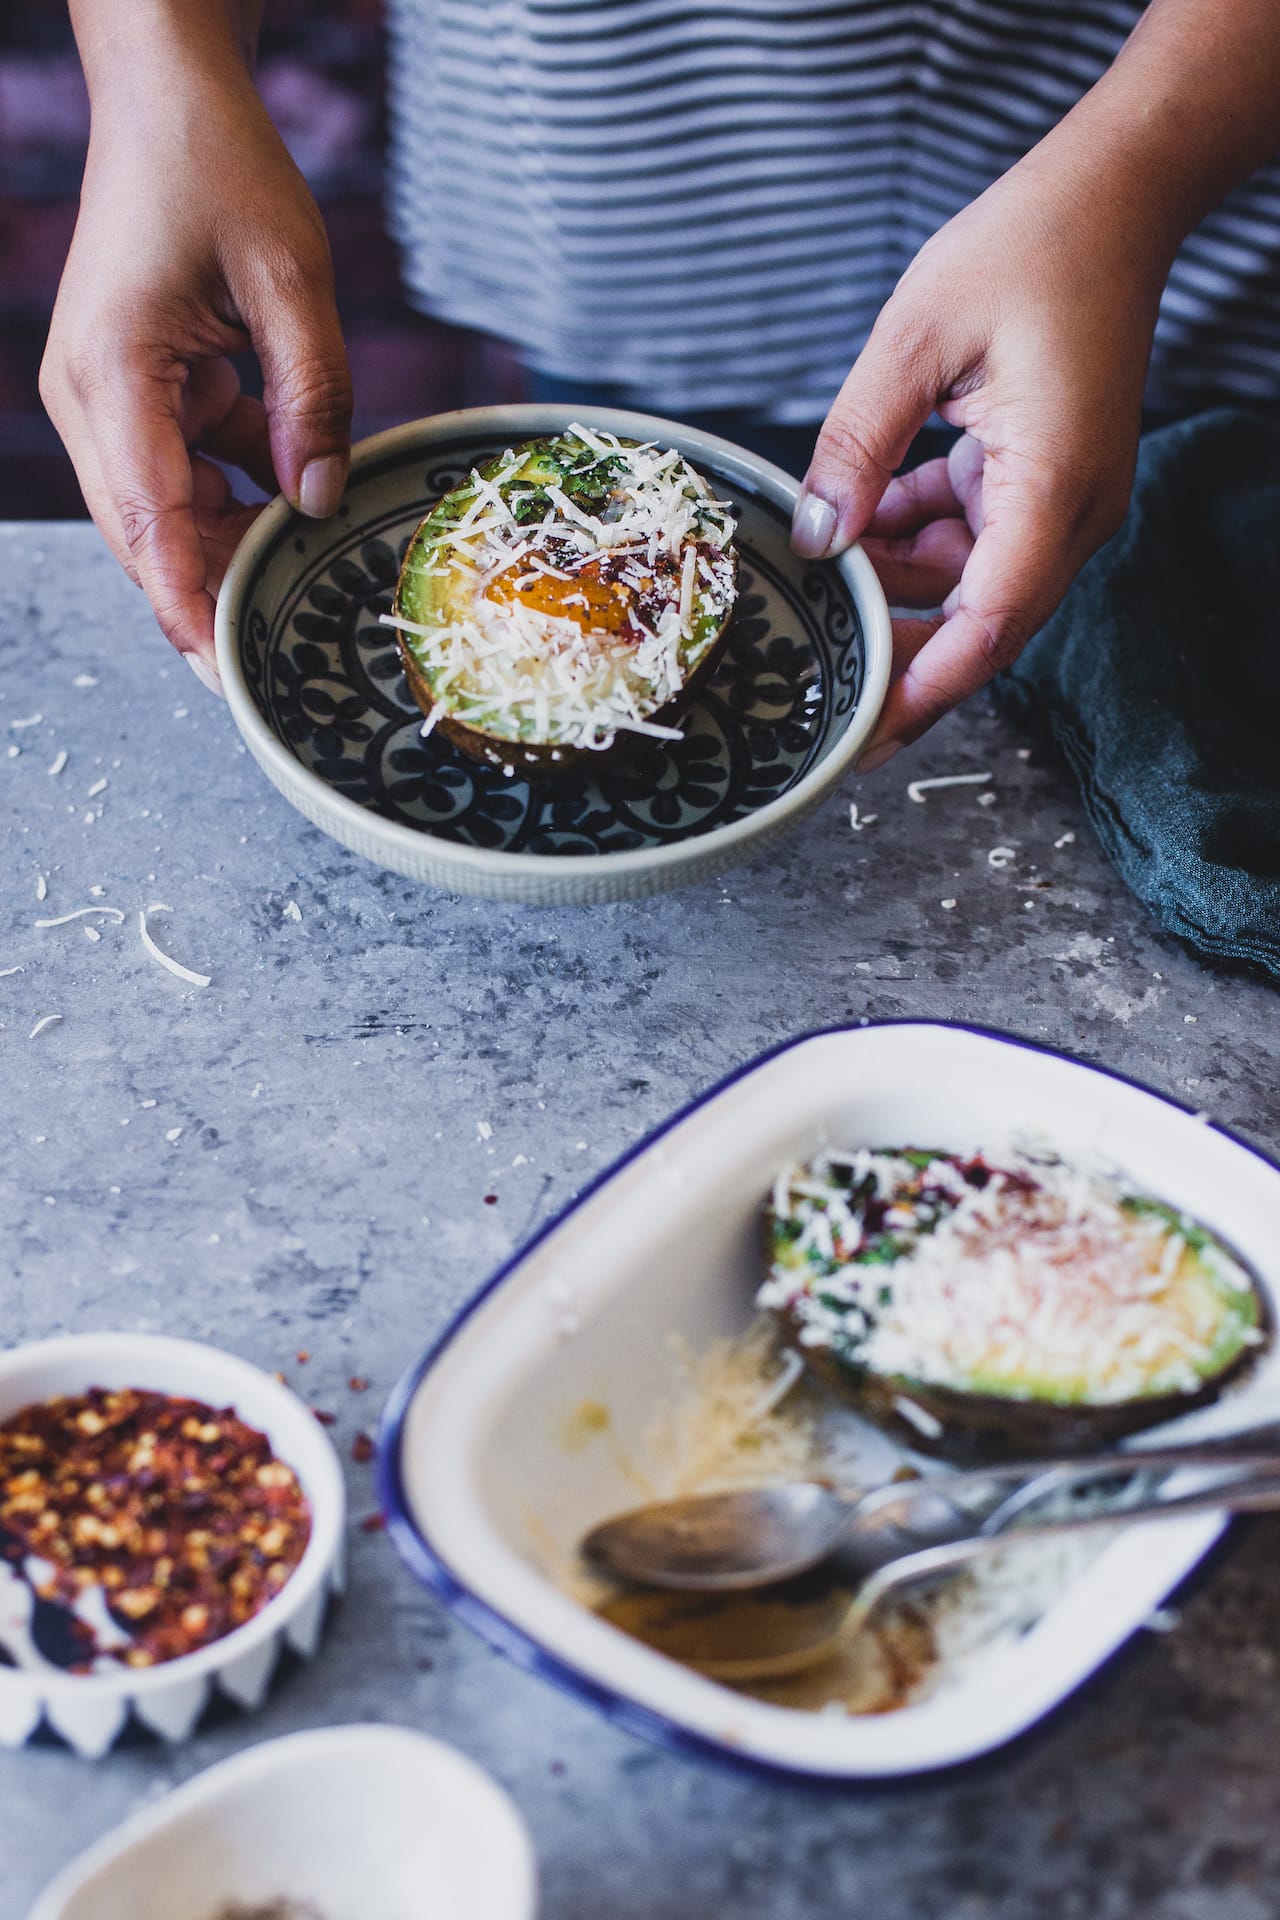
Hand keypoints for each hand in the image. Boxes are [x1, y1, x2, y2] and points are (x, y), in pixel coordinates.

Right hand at [41, 55, 351, 685]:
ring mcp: (107, 398)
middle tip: (281, 651)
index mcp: (113, 371)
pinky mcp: (135, 392)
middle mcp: (91, 397)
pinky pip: (183, 471)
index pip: (146, 517)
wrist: (170, 99)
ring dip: (229, 540)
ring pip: (164, 510)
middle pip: (146, 531)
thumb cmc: (218, 169)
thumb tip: (316, 502)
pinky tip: (292, 500)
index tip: (220, 668)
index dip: (185, 600)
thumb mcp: (293, 280)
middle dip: (211, 587)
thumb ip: (313, 397)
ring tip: (301, 576)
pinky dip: (235, 492)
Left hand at [791, 141, 1167, 767]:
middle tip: (815, 675)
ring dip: (895, 583)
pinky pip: (972, 540)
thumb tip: (814, 538)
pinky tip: (860, 513)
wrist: (1111, 197)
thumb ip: (857, 445)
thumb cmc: (1028, 246)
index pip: (985, 626)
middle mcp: (1070, 511)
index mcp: (1053, 486)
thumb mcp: (914, 338)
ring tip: (820, 565)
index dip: (919, 690)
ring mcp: (1060, 501)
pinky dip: (914, 536)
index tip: (861, 738)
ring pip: (968, 586)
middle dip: (897, 650)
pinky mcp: (1041, 481)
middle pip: (977, 625)